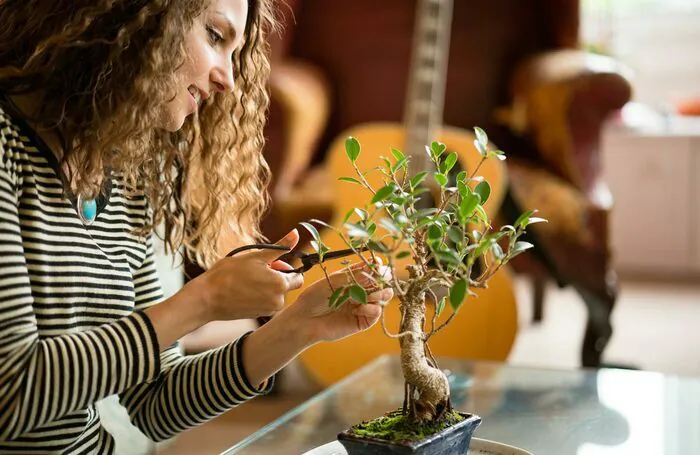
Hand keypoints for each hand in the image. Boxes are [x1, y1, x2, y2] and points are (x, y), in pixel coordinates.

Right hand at [183, 230, 303, 321]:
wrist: (206, 298)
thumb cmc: (228, 274)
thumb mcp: (255, 256)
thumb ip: (280, 247)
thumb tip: (296, 234)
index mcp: (280, 284)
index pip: (298, 277)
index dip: (286, 268)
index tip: (271, 263)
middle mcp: (278, 301)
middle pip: (286, 286)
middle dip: (275, 277)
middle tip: (255, 270)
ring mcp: (268, 310)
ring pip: (275, 294)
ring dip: (266, 286)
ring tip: (246, 280)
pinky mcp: (258, 316)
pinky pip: (265, 303)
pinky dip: (258, 296)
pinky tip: (243, 290)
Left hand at [284, 260, 393, 343]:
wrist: (304, 319)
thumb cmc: (314, 297)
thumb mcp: (334, 281)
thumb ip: (354, 275)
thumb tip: (375, 265)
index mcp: (355, 277)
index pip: (374, 268)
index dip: (378, 265)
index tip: (377, 264)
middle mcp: (362, 290)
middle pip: (384, 281)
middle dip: (382, 279)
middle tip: (375, 280)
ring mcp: (364, 305)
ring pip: (385, 296)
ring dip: (378, 293)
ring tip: (362, 296)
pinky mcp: (364, 321)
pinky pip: (377, 312)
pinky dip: (370, 308)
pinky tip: (356, 309)